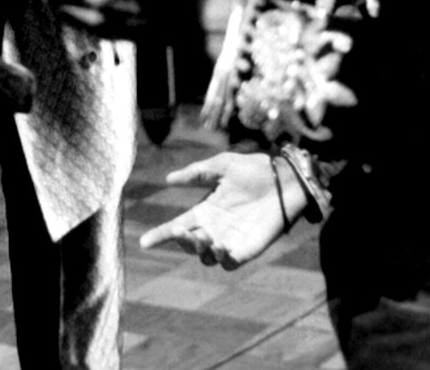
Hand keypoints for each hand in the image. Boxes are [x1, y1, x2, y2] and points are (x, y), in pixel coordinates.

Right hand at [140, 151, 290, 268]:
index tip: (144, 242)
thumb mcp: (220, 166)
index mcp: (204, 211)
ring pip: (205, 257)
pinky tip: (221, 246)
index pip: (177, 226)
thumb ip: (196, 174)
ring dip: (199, 251)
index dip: (160, 235)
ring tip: (205, 238)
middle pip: (188, 244)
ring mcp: (231, 240)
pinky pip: (229, 263)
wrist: (284, 180)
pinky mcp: (248, 249)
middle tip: (181, 231)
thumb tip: (168, 180)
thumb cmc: (252, 170)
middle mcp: (214, 229)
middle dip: (181, 241)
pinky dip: (221, 259)